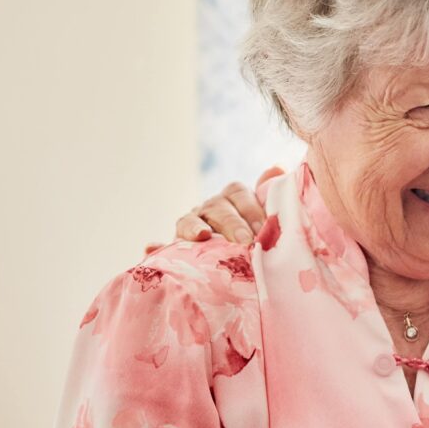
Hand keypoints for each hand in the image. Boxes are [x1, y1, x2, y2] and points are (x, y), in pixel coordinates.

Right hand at [143, 165, 283, 253]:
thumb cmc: (253, 236)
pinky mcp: (174, 245)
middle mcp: (210, 208)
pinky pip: (163, 245)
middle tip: (245, 241)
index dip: (251, 209)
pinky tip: (151, 248)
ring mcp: (190, 225)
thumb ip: (268, 194)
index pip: (238, 194)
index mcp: (231, 199)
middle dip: (231, 224)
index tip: (261, 228)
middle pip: (217, 208)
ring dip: (193, 227)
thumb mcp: (263, 216)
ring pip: (188, 221)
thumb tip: (278, 167)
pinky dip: (157, 246)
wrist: (232, 260)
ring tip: (201, 236)